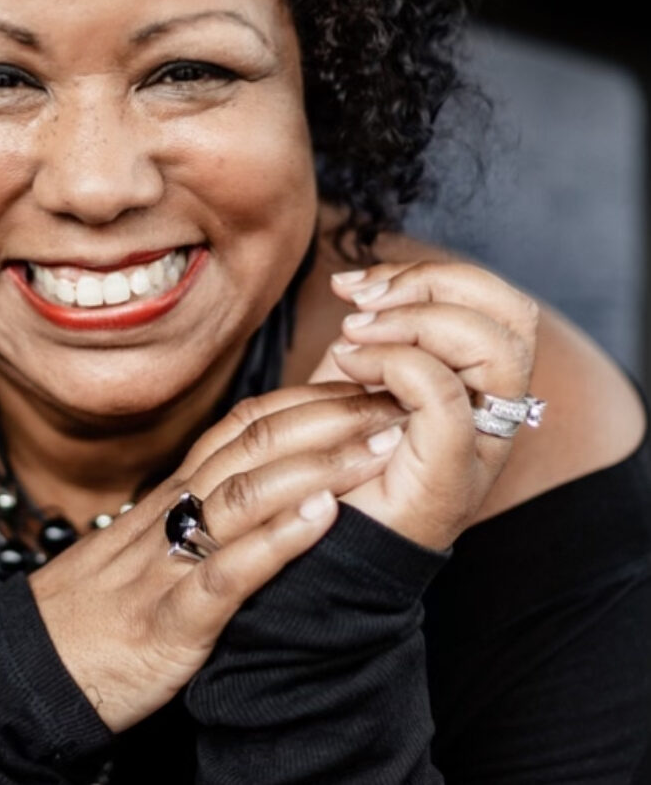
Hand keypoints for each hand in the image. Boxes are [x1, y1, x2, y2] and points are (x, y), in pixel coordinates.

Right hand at [29, 382, 408, 731]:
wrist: (36, 666)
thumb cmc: (101, 605)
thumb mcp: (151, 541)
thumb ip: (199, 507)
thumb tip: (258, 479)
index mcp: (175, 495)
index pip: (245, 426)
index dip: (308, 400)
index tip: (365, 386)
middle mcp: (175, 514)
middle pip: (254, 446)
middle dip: (329, 419)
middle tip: (395, 399)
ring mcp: (171, 564)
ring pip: (244, 495)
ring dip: (317, 467)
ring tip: (378, 447)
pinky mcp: (171, 621)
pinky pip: (227, 574)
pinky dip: (277, 542)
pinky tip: (322, 520)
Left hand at [323, 260, 539, 550]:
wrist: (314, 552)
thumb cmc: (333, 464)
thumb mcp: (353, 381)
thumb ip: (372, 335)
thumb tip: (360, 284)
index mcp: (478, 385)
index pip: (498, 301)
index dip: (430, 274)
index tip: (354, 285)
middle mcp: (493, 413)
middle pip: (512, 314)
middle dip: (429, 285)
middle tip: (359, 302)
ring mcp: (479, 447)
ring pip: (492, 347)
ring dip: (412, 322)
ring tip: (353, 338)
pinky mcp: (448, 477)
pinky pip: (445, 397)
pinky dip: (394, 364)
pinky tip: (350, 368)